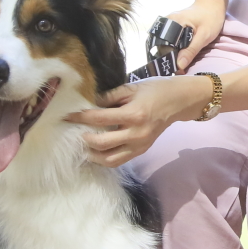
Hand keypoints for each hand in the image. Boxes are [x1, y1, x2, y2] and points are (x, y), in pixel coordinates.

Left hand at [66, 75, 214, 167]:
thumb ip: (109, 97)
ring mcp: (140, 145)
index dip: (80, 117)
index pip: (99, 119)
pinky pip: (120, 160)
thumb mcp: (131, 88)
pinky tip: (97, 152)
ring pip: (110, 160)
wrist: (179, 102)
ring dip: (93, 155)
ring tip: (83, 147)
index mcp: (133, 114)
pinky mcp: (142, 151)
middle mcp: (136, 133)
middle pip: (101, 144)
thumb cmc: (155, 90)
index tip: (68, 116)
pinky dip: (106, 158)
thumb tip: (89, 105)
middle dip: (84, 139)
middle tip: (75, 132)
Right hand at [164, 0, 226, 71]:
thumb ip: (191, 50)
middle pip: (161, 46)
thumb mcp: (204, 36)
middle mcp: (166, 22)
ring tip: (177, 67)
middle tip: (177, 72)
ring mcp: (167, 24)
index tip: (176, 71)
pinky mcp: (171, 27)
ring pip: (163, 44)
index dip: (169, 60)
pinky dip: (172, 50)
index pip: (164, 46)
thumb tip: (179, 66)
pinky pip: (167, 41)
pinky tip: (177, 58)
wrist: (212, 3)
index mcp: (173, 22)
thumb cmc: (211, 17)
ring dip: (169, 56)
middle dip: (168, 59)